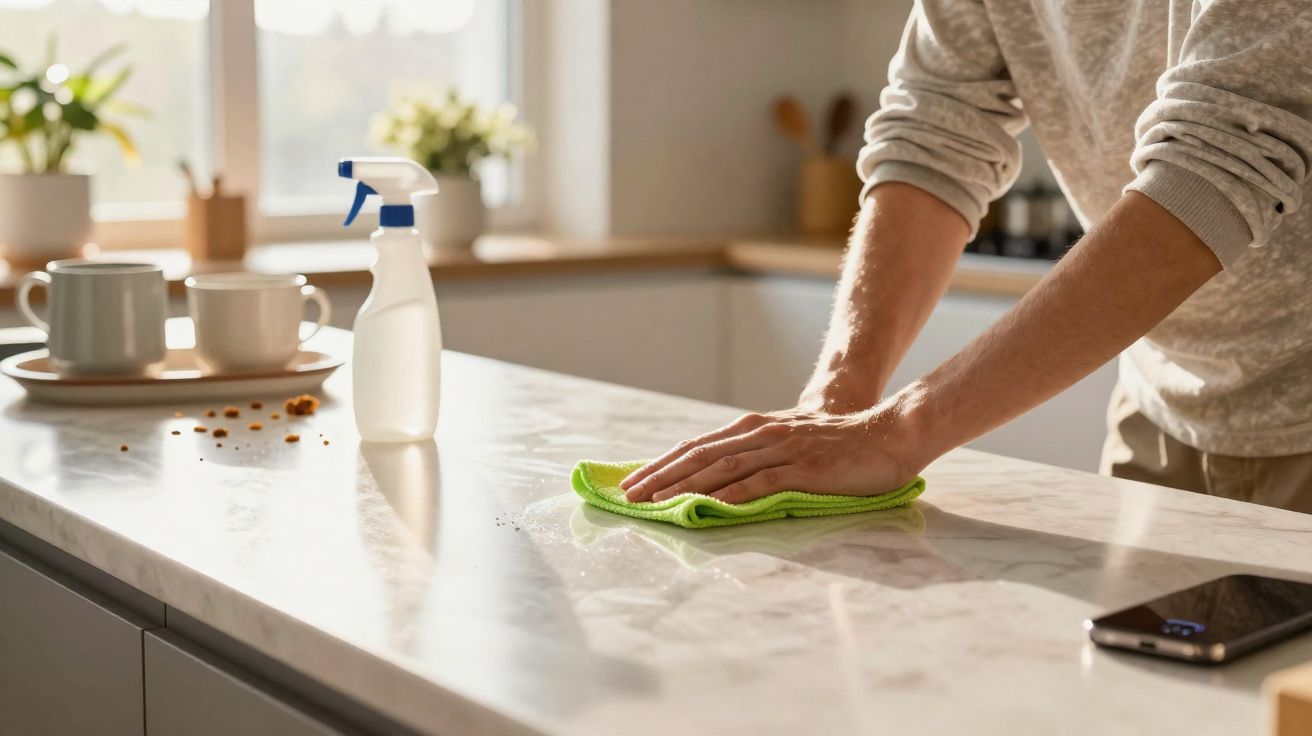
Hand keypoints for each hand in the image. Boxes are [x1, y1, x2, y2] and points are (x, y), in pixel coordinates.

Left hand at [620, 407, 922, 503]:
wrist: (887, 435)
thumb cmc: (840, 446)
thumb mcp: (790, 444)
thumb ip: (758, 456)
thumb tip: (722, 481)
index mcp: (754, 429)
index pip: (697, 447)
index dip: (662, 464)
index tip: (633, 481)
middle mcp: (761, 434)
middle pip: (698, 455)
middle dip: (659, 475)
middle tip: (628, 495)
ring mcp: (780, 449)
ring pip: (721, 467)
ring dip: (683, 485)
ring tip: (655, 501)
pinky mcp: (802, 467)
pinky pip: (760, 482)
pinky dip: (731, 494)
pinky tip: (708, 506)